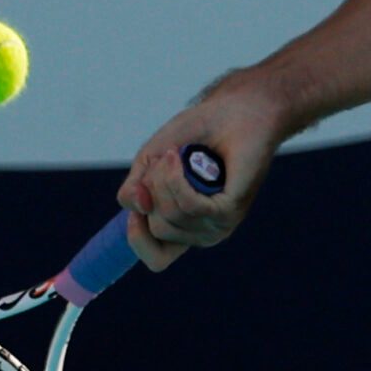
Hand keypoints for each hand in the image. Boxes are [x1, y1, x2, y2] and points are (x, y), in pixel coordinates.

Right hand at [115, 73, 283, 270]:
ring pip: (170, 218)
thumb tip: (135, 206)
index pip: (157, 259)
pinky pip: (189, 206)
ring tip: (176, 154)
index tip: (140, 199)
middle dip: (151, 189)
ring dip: (163, 180)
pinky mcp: (231, 210)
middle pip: (157, 229)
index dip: (137, 236)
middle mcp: (202, 231)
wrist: (235, 110)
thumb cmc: (197, 134)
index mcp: (184, 226)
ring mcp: (218, 224)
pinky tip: (179, 158)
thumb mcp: (152, 160)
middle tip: (167, 158)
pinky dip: (177, 180)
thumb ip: (136, 187)